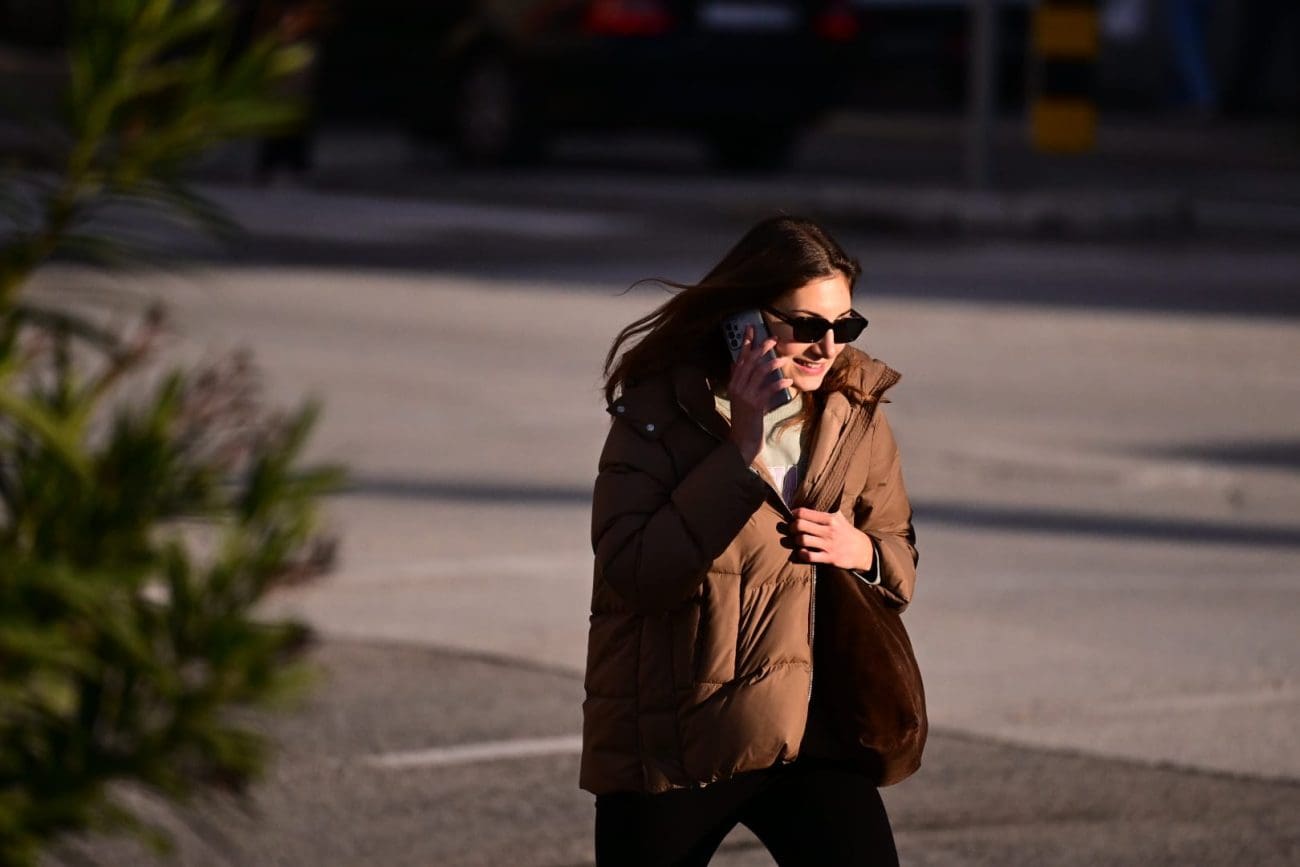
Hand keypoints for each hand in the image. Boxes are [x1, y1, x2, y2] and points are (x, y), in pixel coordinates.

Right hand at [727, 325, 792, 464]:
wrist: (741, 441)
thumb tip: (735, 363)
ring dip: (771, 364)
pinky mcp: (755, 406)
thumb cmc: (744, 419)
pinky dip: (779, 384)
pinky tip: (788, 381)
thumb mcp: (738, 398)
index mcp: (734, 383)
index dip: (746, 342)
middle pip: (749, 362)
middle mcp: (737, 387)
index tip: (751, 329)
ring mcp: (746, 396)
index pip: (740, 358)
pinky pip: (768, 390)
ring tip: (782, 358)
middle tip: (773, 339)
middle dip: (761, 348)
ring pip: (758, 374)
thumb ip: (738, 380)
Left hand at [786, 508, 873, 570]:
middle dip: (792, 527)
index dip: (794, 514)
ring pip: (802, 540)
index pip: (804, 513)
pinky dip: (802, 554)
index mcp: (830, 518)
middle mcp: (829, 530)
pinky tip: (803, 552)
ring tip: (798, 540)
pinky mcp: (829, 558)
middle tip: (792, 529)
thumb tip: (810, 501)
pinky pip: (809, 556)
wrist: (863, 550)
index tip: (792, 516)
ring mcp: (829, 545)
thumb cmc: (846, 532)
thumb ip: (825, 511)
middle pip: (800, 525)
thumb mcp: (839, 517)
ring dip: (796, 541)